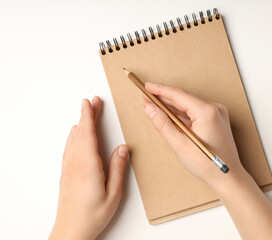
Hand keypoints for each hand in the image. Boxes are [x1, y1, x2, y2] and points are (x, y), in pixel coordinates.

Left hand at [49, 97, 128, 239]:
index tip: (91, 102)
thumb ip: (118, 169)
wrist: (71, 230)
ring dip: (80, 123)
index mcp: (89, 165)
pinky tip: (74, 134)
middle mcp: (76, 163)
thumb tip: (122, 148)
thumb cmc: (93, 214)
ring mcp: (69, 167)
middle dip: (86, 115)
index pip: (88, 133)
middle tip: (92, 101)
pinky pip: (69, 148)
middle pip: (81, 132)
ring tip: (85, 113)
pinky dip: (73, 136)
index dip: (90, 116)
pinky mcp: (67, 173)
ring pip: (74, 139)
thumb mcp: (114, 193)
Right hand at [143, 83, 271, 238]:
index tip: (147, 86)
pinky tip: (169, 114)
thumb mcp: (180, 144)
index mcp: (207, 112)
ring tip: (154, 105)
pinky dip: (181, 114)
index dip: (160, 90)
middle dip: (164, 98)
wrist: (227, 176)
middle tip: (146, 97)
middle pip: (183, 99)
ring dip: (171, 106)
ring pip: (189, 106)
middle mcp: (214, 109)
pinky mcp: (215, 120)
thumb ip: (163, 124)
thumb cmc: (207, 164)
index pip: (178, 95)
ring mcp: (216, 114)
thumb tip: (150, 109)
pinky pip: (195, 113)